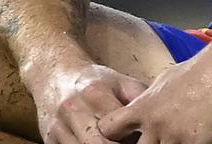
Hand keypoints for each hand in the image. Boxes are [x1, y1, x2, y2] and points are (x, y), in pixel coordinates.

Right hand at [33, 63, 148, 143]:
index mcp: (95, 94)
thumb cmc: (95, 81)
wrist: (54, 74)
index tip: (146, 138)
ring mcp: (58, 127)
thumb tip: (161, 116)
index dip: (133, 138)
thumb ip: (141, 99)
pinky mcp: (49, 139)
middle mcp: (73, 110)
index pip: (117, 126)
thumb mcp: (121, 82)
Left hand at [97, 49, 211, 143]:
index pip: (108, 128)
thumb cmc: (198, 69)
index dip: (113, 136)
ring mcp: (173, 134)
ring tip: (179, 140)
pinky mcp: (195, 142)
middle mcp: (153, 123)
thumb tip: (145, 104)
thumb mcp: (165, 80)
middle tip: (159, 141)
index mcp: (143, 106)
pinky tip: (198, 141)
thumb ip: (151, 98)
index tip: (126, 137)